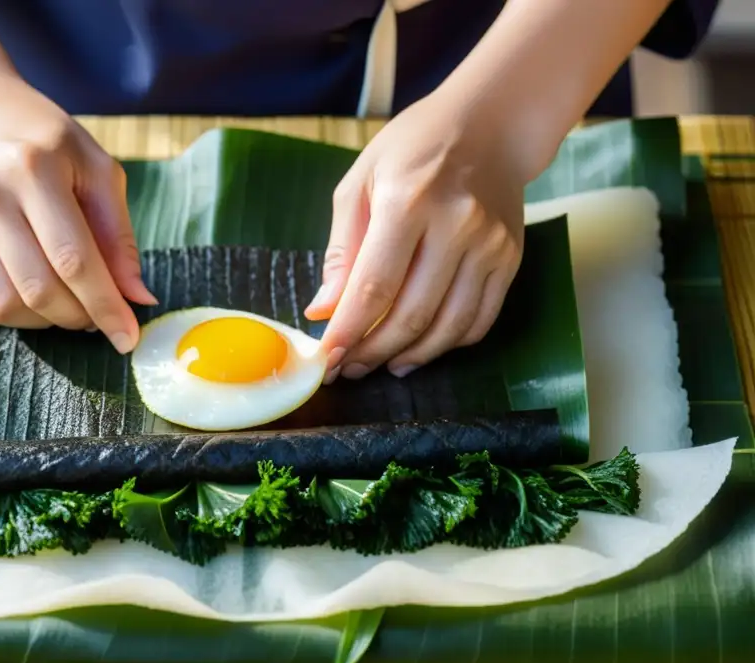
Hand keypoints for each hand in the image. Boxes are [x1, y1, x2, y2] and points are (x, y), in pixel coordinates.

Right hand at [0, 72, 155, 352]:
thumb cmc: (41, 139)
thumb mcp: (94, 166)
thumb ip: (118, 234)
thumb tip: (138, 298)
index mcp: (33, 168)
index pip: (74, 258)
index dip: (105, 306)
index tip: (128, 338)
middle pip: (40, 289)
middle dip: (80, 317)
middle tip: (101, 317)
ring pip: (7, 305)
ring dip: (49, 322)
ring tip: (72, 307)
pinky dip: (21, 314)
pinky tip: (40, 297)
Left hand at [305, 91, 525, 381]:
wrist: (491, 124)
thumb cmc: (413, 149)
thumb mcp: (360, 184)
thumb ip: (341, 251)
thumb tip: (323, 311)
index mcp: (409, 201)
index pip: (374, 286)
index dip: (348, 331)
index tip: (327, 360)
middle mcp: (456, 226)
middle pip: (411, 314)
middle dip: (374, 351)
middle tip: (350, 367)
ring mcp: (490, 246)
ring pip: (448, 327)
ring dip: (410, 356)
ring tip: (382, 364)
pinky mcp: (510, 259)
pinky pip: (479, 320)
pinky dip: (448, 344)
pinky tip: (421, 347)